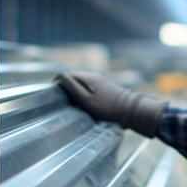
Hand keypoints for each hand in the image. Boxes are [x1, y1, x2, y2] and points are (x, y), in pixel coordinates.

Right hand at [54, 71, 168, 137]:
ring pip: (83, 84)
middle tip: (64, 102)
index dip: (58, 84)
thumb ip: (71, 87)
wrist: (132, 111)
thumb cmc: (107, 107)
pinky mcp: (108, 88)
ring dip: (77, 93)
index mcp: (88, 77)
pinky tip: (88, 106)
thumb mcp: (85, 99)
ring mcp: (102, 81)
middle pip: (75, 79)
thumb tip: (58, 78)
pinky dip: (86, 96)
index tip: (55, 96)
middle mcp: (95, 76)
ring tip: (75, 105)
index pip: (66, 75)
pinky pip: (91, 89)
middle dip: (67, 88)